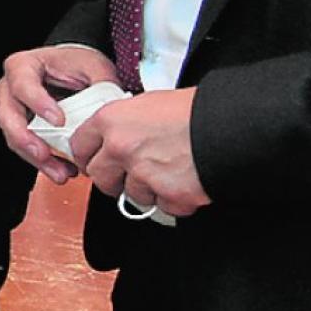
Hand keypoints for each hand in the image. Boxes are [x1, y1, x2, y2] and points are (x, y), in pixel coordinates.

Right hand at [0, 44, 120, 182]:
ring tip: (61, 172)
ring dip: (36, 158)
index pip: (23, 85)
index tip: (59, 120)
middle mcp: (10, 88)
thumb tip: (108, 111)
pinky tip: (63, 170)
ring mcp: (13, 110)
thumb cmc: (76, 64)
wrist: (72, 69)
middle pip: (8, 116)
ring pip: (14, 138)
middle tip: (45, 154)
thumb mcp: (92, 66)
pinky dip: (44, 162)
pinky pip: (26, 149)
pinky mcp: (22, 129)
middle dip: (26, 139)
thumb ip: (98, 84)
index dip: (38, 103)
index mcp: (23, 66)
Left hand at [70, 88, 210, 219]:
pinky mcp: (169, 194)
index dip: (86, 156)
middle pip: (100, 177)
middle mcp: (121, 147)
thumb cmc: (197, 109)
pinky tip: (186, 181)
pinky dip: (175, 200)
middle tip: (131, 174)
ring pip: (132, 195)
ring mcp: (143, 173)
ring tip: (170, 171)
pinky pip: (163, 207)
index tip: (91, 162)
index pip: (79, 146)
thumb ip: (126, 123)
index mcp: (112, 120)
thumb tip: (116, 138)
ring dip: (149, 190)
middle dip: (114, 179)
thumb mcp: (150, 104)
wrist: (231, 124)